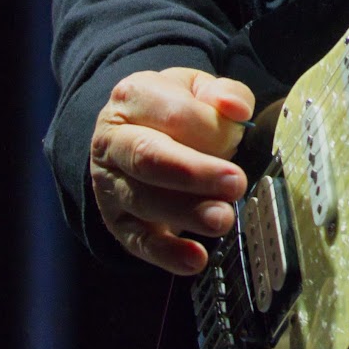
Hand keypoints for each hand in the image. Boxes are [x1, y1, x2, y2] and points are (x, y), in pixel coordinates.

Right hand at [89, 66, 255, 274]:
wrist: (132, 135)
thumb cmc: (173, 110)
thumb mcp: (196, 89)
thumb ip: (222, 93)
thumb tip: (236, 108)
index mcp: (134, 97)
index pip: (173, 112)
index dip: (210, 128)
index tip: (238, 138)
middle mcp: (113, 140)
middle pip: (148, 156)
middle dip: (194, 173)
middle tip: (235, 183)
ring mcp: (110, 184)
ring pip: (143, 201)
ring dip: (186, 213)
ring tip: (222, 219)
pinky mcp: (117, 223)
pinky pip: (138, 242)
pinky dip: (167, 254)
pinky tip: (195, 259)